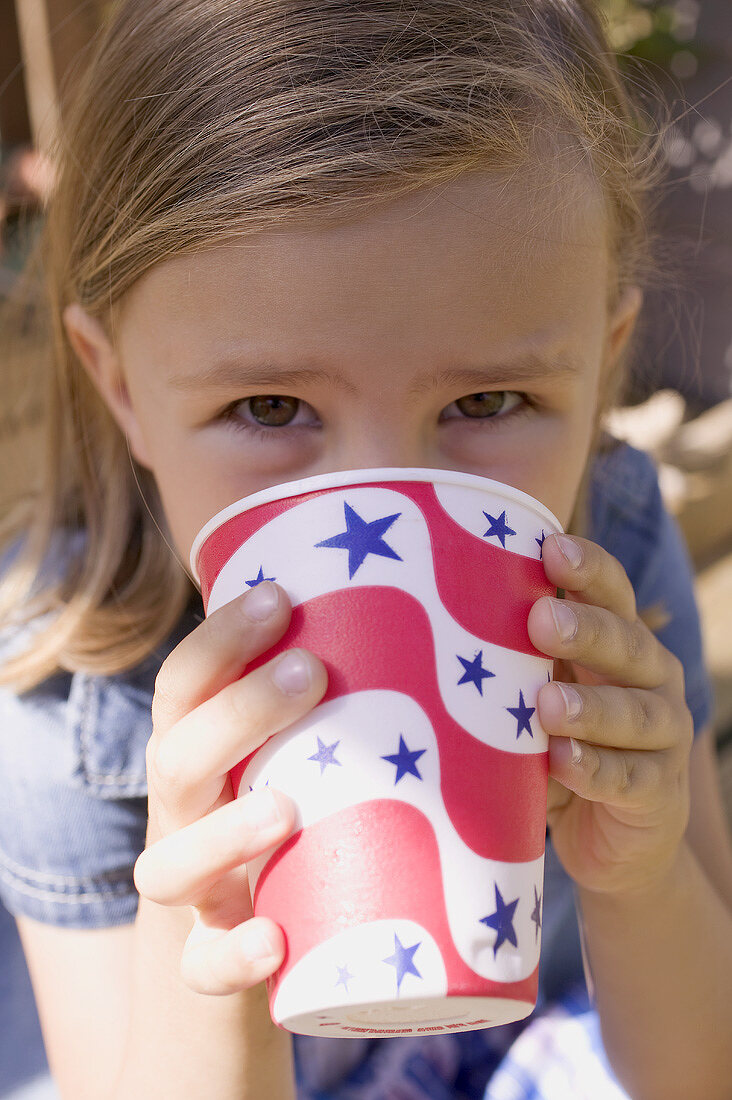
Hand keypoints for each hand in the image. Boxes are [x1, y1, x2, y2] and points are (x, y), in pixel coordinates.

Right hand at [133, 581, 327, 993]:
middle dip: (239, 711)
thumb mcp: (305, 752)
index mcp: (198, 749)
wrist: (252, 932)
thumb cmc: (294, 807)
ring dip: (224, 834)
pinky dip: (228, 957)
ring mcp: (193, 889)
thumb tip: (460, 625)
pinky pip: (199, 968)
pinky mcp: (208, 957)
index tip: (279, 596)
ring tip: (285, 808)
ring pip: (169, 864)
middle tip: (312, 672)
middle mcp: (183, 813)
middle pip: (176, 758)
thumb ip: (353, 702)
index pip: (185, 683)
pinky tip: (273, 939)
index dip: (220, 639)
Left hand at [528, 533, 693, 895]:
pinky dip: (594, 770)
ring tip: (548, 705)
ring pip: (634, 712)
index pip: (612, 594)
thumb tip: (427, 619)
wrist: (611, 836)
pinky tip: (562, 762)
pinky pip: (629, 778)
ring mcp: (663, 735)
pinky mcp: (658, 791)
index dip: (589, 569)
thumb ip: (512, 666)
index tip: (551, 548)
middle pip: (627, 644)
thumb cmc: (558, 743)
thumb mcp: (534, 699)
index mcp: (620, 643)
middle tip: (541, 622)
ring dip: (591, 707)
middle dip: (585, 630)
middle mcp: (651, 678)